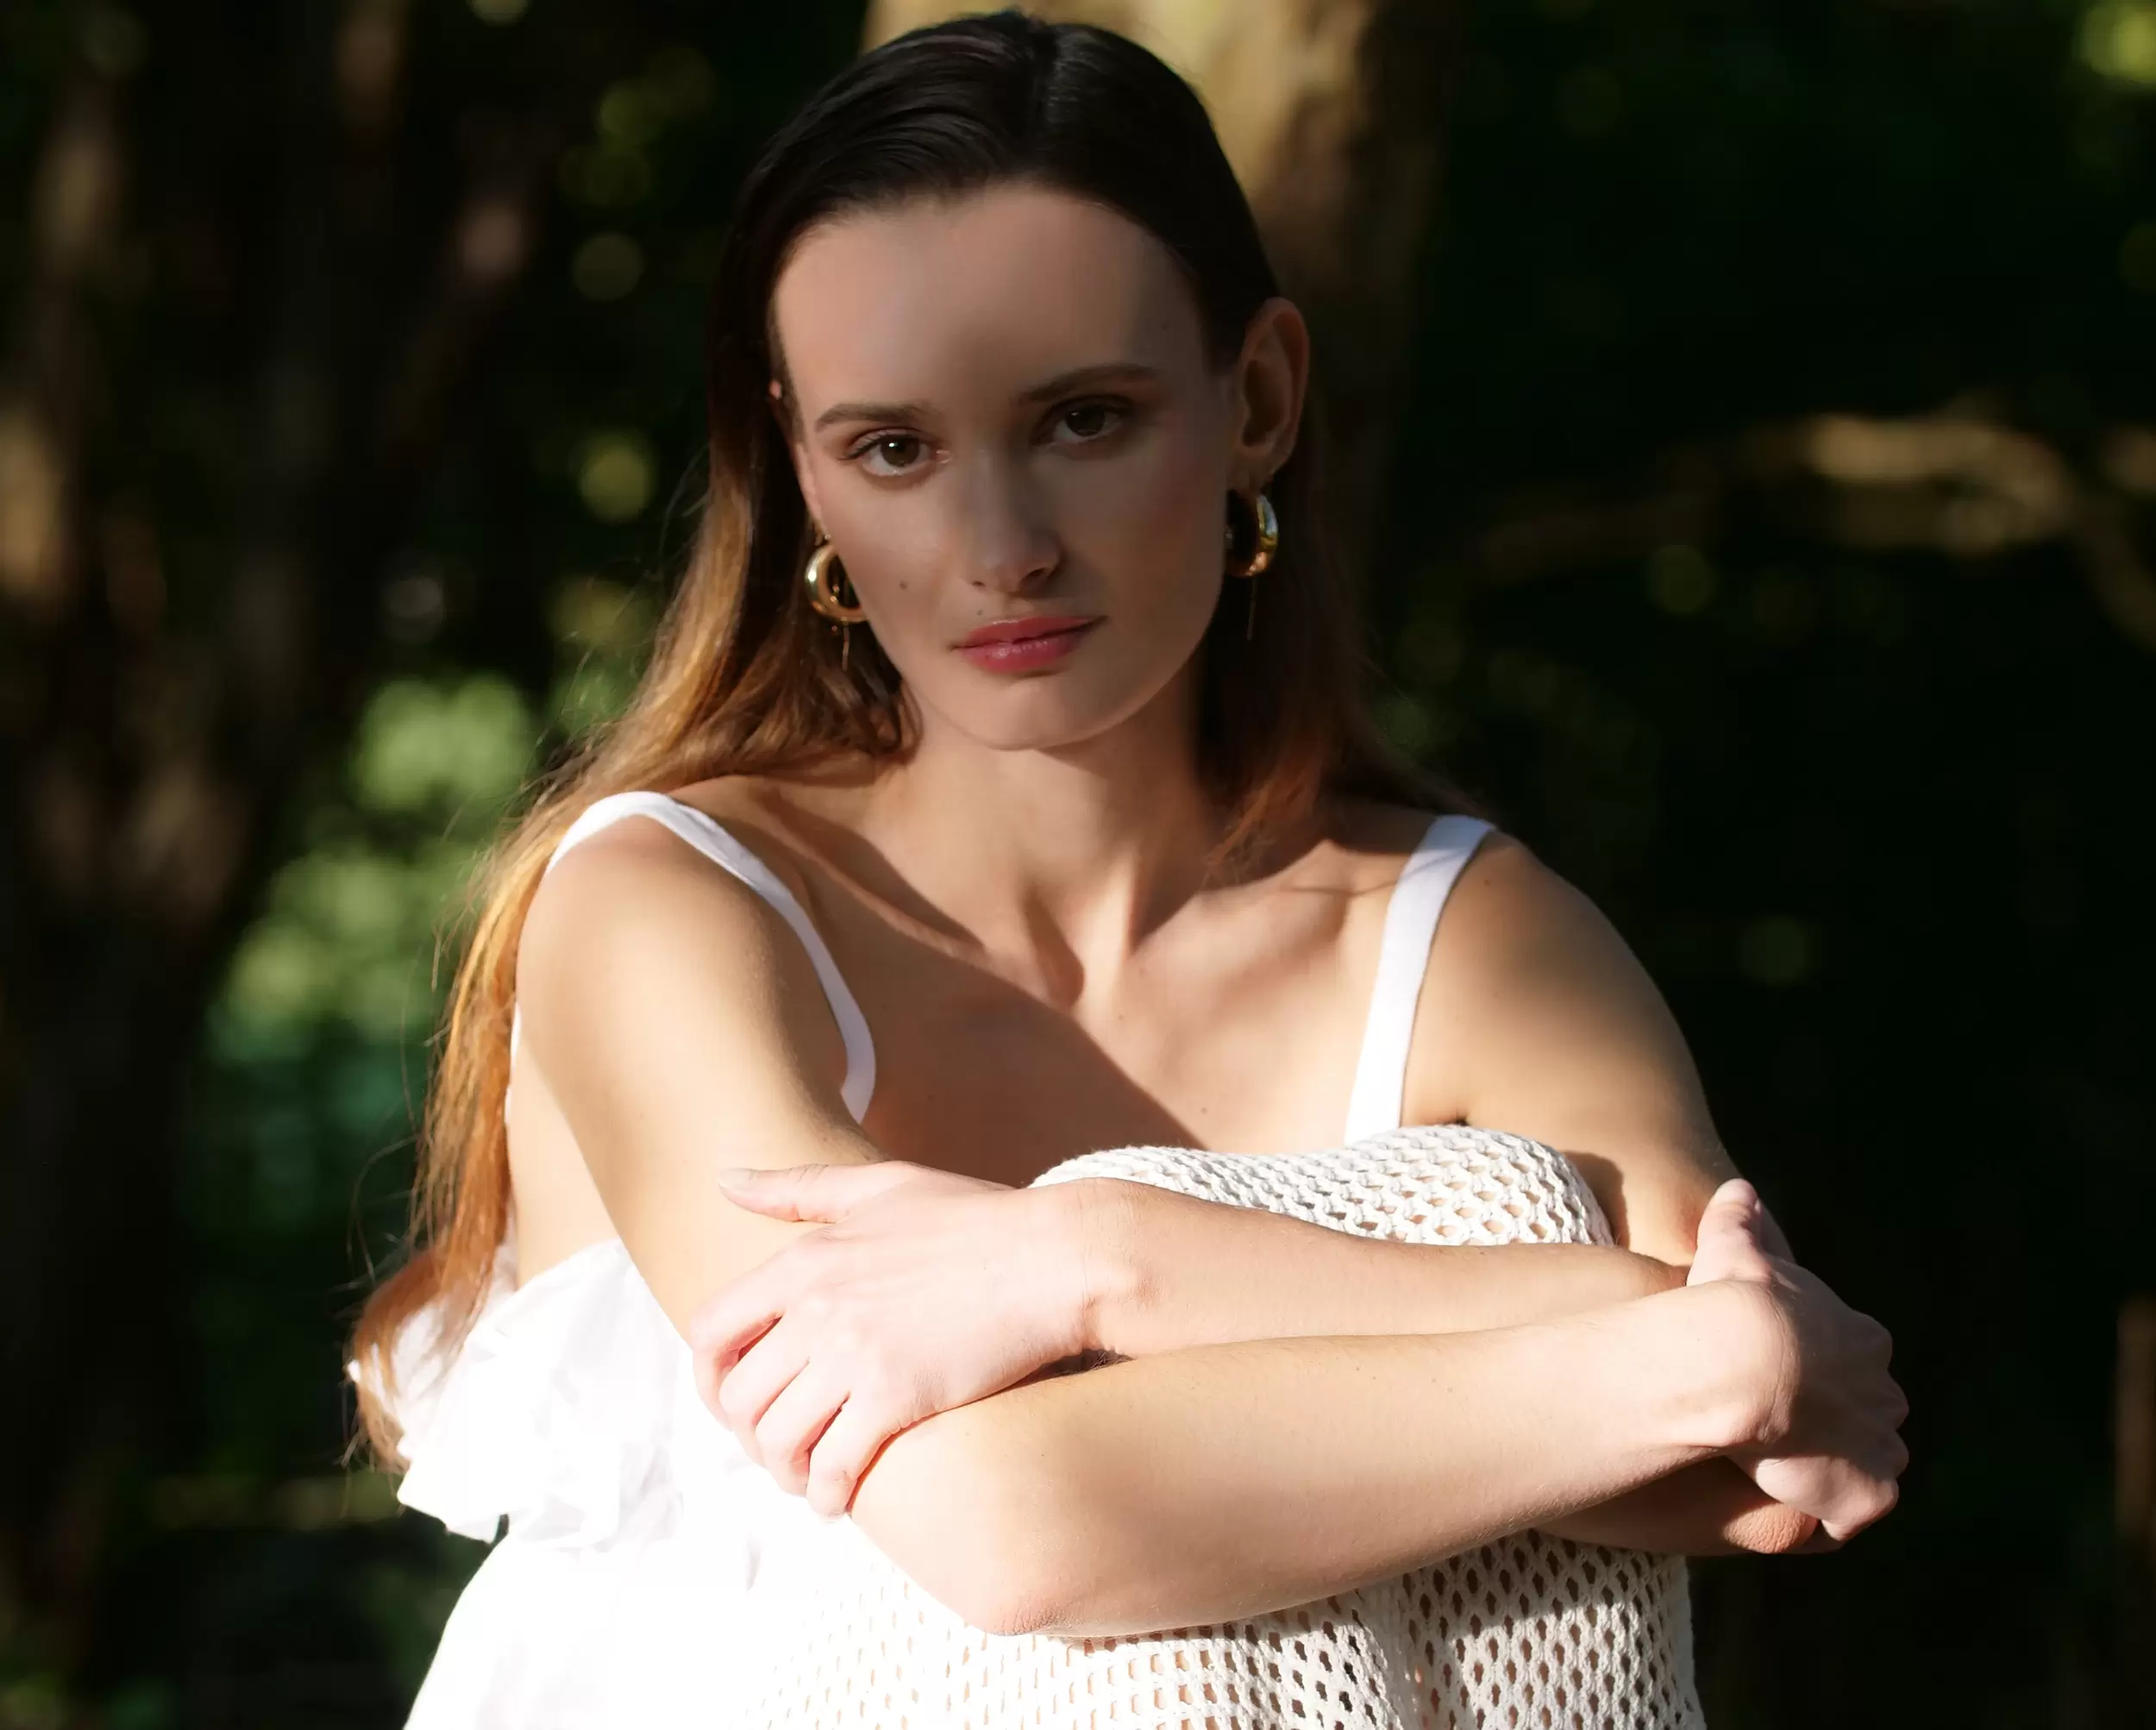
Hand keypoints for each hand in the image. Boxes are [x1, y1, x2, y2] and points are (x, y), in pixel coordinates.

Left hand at [686, 1161, 1094, 1518]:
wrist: (1053, 1258)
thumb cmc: (976, 1219)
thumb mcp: (881, 1186)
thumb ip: (799, 1187)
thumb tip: (724, 1178)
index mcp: (805, 1259)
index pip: (711, 1331)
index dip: (708, 1378)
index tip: (733, 1400)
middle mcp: (818, 1308)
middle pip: (739, 1397)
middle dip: (750, 1436)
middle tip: (779, 1449)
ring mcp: (855, 1356)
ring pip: (778, 1440)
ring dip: (785, 1472)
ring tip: (808, 1479)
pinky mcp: (897, 1399)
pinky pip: (833, 1468)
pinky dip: (826, 1494)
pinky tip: (840, 1498)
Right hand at [1687, 1179, 1908, 1543]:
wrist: (1742, 1362)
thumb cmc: (1738, 1301)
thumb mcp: (1734, 1249)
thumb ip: (1740, 1220)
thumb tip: (1739, 1190)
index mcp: (1861, 1339)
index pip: (1858, 1356)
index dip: (1821, 1367)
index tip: (1785, 1373)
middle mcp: (1883, 1395)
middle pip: (1870, 1414)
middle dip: (1838, 1423)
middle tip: (1783, 1428)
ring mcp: (1879, 1448)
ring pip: (1866, 1465)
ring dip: (1836, 1471)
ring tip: (1784, 1473)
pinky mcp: (1868, 1497)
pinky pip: (1852, 1516)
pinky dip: (1829, 1516)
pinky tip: (1789, 1506)